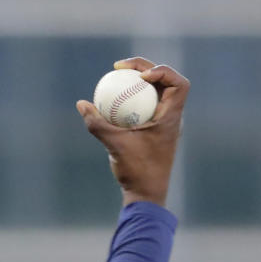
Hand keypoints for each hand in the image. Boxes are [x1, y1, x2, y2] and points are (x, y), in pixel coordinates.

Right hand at [76, 57, 189, 206]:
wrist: (146, 194)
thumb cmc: (137, 171)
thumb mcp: (114, 145)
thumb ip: (97, 124)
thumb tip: (81, 104)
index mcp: (172, 117)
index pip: (179, 84)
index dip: (163, 72)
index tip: (139, 76)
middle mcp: (171, 117)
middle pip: (165, 82)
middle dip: (144, 68)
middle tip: (119, 67)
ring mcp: (162, 123)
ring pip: (154, 93)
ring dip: (137, 82)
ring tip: (116, 77)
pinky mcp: (152, 130)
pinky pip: (144, 106)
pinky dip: (131, 99)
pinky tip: (111, 100)